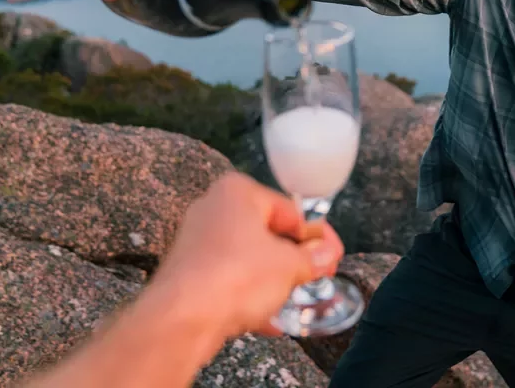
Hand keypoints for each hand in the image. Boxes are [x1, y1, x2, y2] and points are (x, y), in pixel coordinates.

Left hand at [150, 172, 343, 338]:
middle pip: (267, 232)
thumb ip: (313, 258)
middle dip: (293, 258)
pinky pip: (229, 280)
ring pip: (248, 258)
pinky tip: (270, 321)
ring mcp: (197, 242)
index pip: (290, 210)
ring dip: (273, 279)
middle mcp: (213, 209)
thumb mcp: (290, 266)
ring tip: (295, 300)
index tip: (333, 256)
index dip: (317, 236)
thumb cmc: (238, 276)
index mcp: (238, 192)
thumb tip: (327, 254)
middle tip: (317, 277)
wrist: (181, 320)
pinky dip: (249, 296)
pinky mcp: (188, 274)